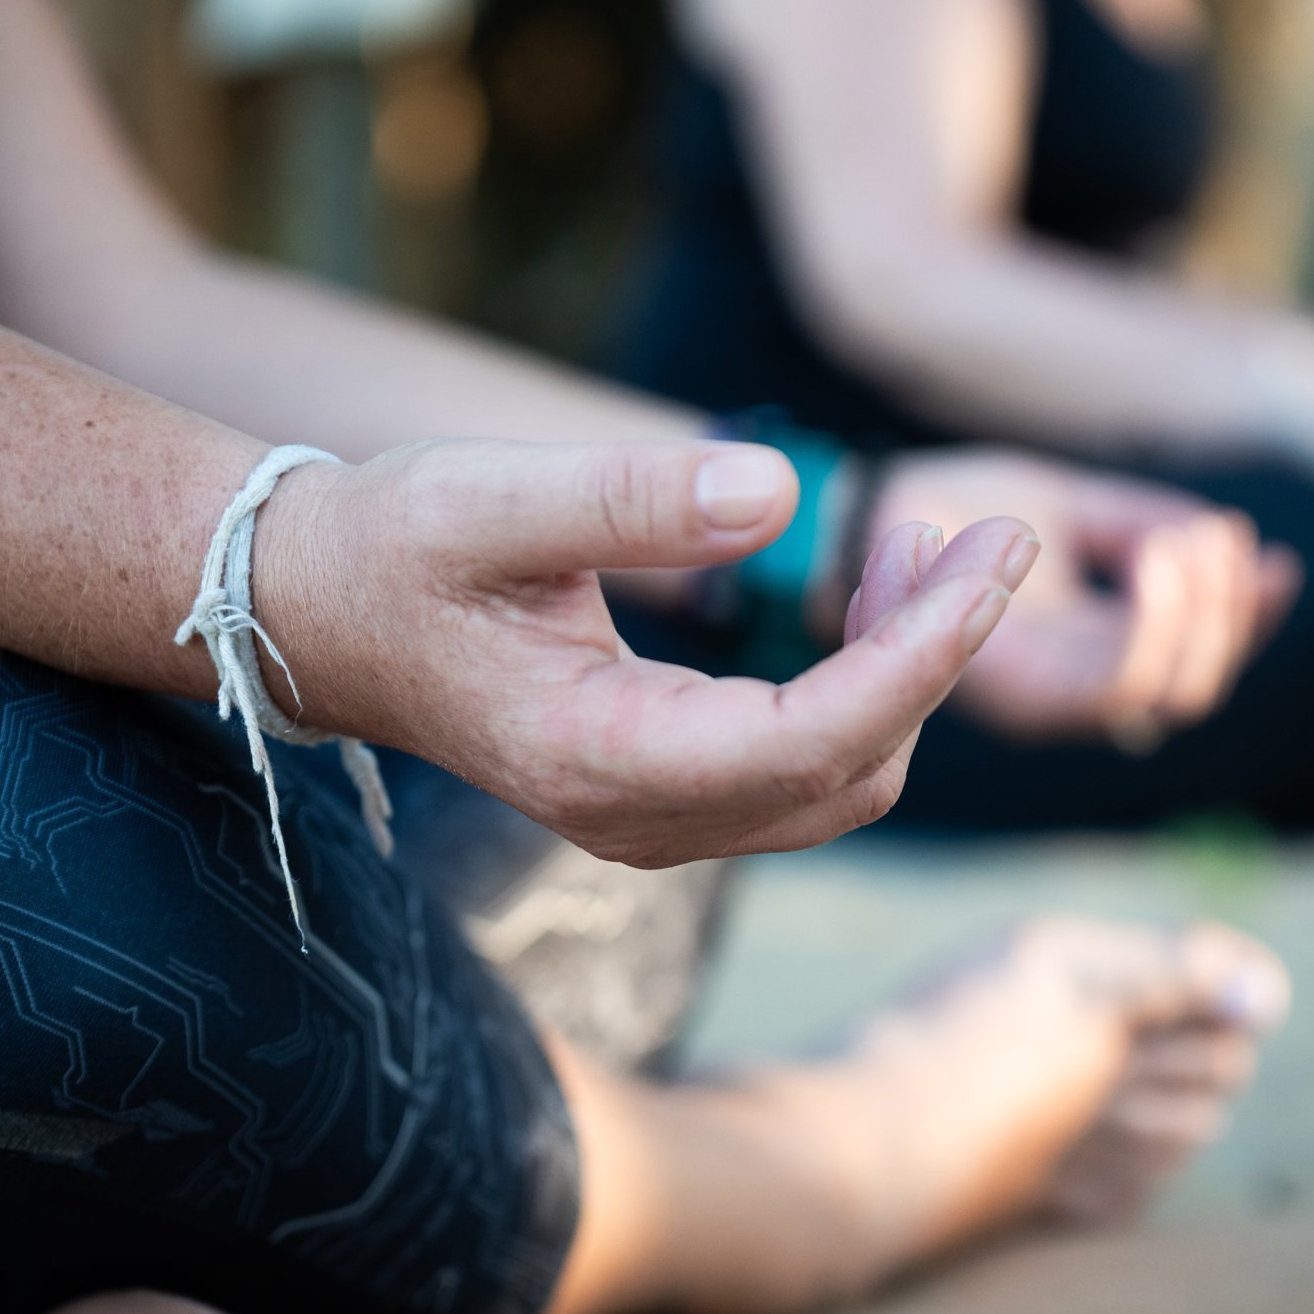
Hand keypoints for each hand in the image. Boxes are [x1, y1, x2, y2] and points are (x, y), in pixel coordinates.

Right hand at [262, 438, 1036, 866]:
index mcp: (600, 759)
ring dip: (906, 673)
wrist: (316, 615)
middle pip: (855, 770)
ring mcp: (656, 823)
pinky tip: (858, 591)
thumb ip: (631, 498)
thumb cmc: (389, 548)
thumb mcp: (489, 500)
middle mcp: (639, 819)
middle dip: (936, 655)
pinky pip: (808, 768)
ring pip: (846, 781)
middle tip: (970, 530)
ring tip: (909, 543)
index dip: (927, 650)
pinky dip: (864, 688)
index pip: (816, 734)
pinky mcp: (668, 797)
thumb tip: (780, 490)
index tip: (997, 552)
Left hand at [872, 451, 1300, 743]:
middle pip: (1187, 685)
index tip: (1277, 564)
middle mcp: (1069, 695)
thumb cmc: (959, 508)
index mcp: (1088, 660)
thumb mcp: (1075, 508)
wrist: (869, 506)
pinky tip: (1162, 552)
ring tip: (1186, 542)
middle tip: (1216, 540)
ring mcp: (1046, 702)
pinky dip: (1158, 622)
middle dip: (1224, 614)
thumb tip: (1243, 549)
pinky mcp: (1021, 694)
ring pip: (1163, 689)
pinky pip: (1119, 680)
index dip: (1243, 621)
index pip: (1191, 664)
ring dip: (1197, 616)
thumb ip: (1150, 529)